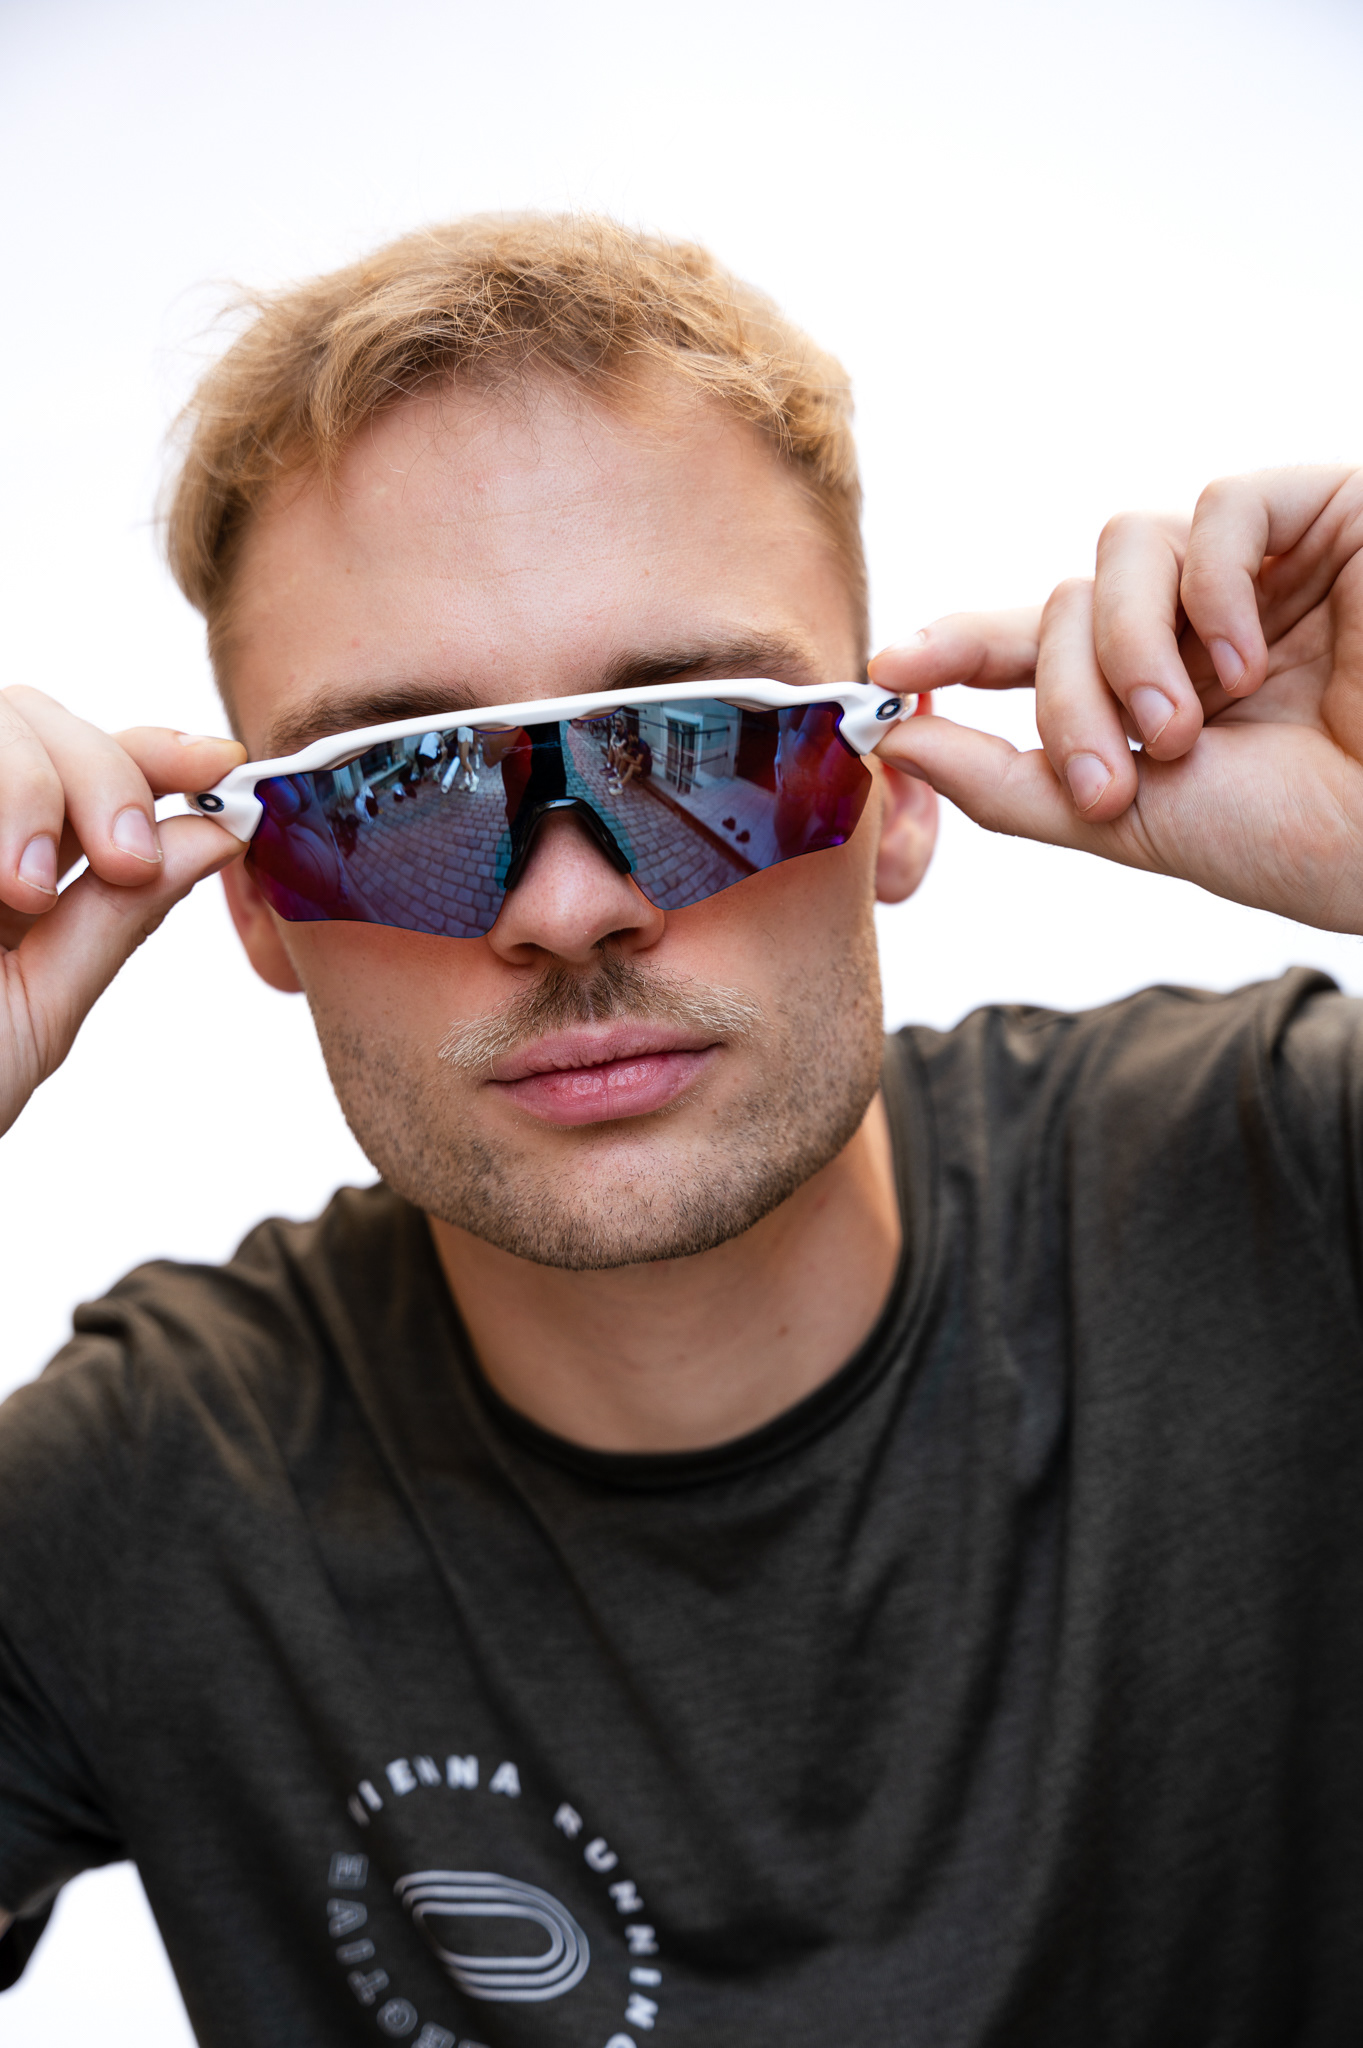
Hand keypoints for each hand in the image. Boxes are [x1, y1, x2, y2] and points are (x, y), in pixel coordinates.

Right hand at [0, 687, 245, 1136]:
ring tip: (18, 886)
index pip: (93, 763)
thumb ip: (117, 920)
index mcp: (3, 862)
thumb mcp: (35, 1010)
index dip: (163, 750)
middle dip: (99, 772)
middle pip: (34, 718)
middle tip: (120, 856)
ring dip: (25, 783)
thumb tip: (216, 835)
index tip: (223, 767)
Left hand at [869, 466, 1362, 932]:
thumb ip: (1015, 785)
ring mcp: (1256, 567)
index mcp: (1149, 686)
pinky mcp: (1323, 515)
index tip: (887, 672)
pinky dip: (1209, 591)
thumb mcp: (1131, 821)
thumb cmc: (1300, 838)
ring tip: (1186, 728)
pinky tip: (1250, 661)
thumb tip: (900, 743)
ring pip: (1121, 553)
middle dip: (1067, 697)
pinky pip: (1216, 510)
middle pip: (1064, 605)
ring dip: (1128, 650)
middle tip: (1120, 776)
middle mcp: (1193, 619)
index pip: (1033, 645)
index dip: (956, 647)